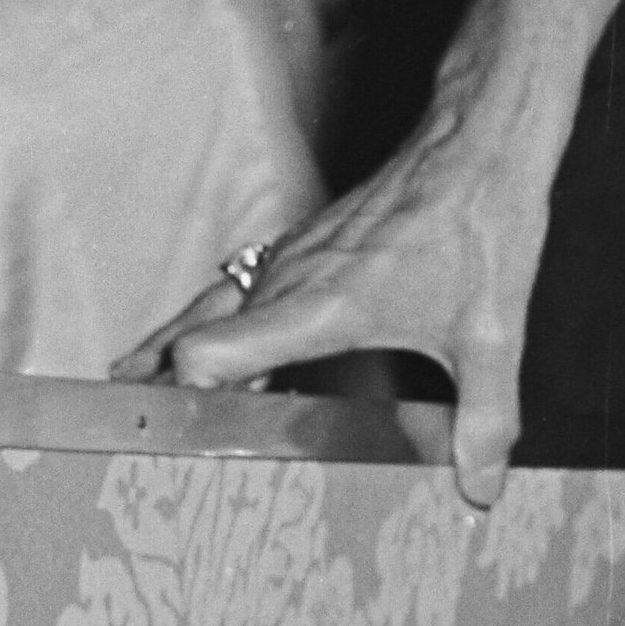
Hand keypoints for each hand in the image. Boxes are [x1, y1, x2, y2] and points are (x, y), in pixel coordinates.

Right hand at [126, 111, 553, 483]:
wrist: (481, 139)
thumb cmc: (483, 222)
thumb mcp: (493, 332)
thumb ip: (486, 417)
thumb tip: (481, 486)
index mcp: (318, 307)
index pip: (206, 354)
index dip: (183, 400)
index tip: (178, 442)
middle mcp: (289, 281)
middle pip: (189, 339)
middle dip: (160, 393)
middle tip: (131, 445)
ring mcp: (291, 258)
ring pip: (207, 311)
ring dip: (173, 355)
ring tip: (135, 399)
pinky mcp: (304, 245)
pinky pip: (237, 292)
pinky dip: (211, 325)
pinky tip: (219, 350)